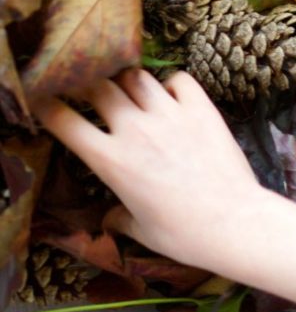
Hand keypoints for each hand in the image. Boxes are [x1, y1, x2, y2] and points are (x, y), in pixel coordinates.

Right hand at [32, 69, 267, 269]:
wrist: (233, 222)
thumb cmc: (182, 234)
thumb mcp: (140, 229)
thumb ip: (119, 216)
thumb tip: (111, 218)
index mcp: (110, 160)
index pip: (63, 120)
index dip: (49, 107)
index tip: (47, 103)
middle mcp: (135, 129)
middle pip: (98, 86)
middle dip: (88, 85)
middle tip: (89, 89)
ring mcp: (171, 115)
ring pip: (137, 77)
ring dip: (128, 81)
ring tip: (131, 91)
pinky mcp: (203, 110)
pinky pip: (180, 79)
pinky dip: (172, 82)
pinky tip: (173, 95)